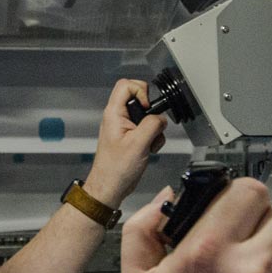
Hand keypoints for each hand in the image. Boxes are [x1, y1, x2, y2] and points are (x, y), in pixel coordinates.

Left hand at [81, 79, 166, 207]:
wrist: (110, 187)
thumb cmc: (115, 170)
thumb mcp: (138, 144)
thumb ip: (152, 124)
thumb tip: (161, 117)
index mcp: (114, 114)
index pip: (126, 85)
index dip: (141, 91)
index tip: (148, 107)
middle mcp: (117, 117)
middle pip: (138, 98)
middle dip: (151, 113)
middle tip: (151, 127)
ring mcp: (123, 127)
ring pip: (145, 115)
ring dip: (154, 128)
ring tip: (149, 143)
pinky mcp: (130, 137)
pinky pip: (146, 128)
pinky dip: (152, 137)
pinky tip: (148, 149)